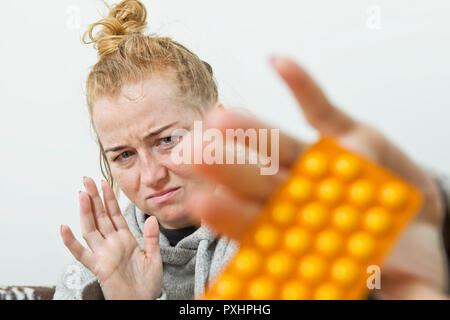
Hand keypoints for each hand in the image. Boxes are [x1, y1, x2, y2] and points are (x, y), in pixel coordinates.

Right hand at [60, 177, 161, 299]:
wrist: (143, 302)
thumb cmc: (147, 284)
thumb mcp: (154, 257)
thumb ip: (152, 238)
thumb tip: (152, 218)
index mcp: (126, 239)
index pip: (115, 214)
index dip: (110, 198)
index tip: (105, 183)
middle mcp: (112, 243)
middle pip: (100, 216)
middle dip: (94, 197)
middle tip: (87, 179)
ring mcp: (103, 254)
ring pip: (91, 228)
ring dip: (85, 211)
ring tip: (81, 193)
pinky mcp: (98, 267)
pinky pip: (82, 253)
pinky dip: (71, 242)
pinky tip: (64, 227)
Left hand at [185, 56, 448, 298]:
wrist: (417, 215)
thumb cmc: (398, 248)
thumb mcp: (398, 283)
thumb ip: (374, 294)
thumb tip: (327, 313)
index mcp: (303, 228)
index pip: (260, 224)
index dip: (232, 215)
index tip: (201, 204)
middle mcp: (303, 191)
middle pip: (257, 179)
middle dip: (224, 167)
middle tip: (187, 153)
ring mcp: (321, 161)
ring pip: (279, 144)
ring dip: (250, 128)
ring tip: (219, 115)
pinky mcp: (344, 132)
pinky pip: (320, 107)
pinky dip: (302, 85)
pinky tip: (279, 64)